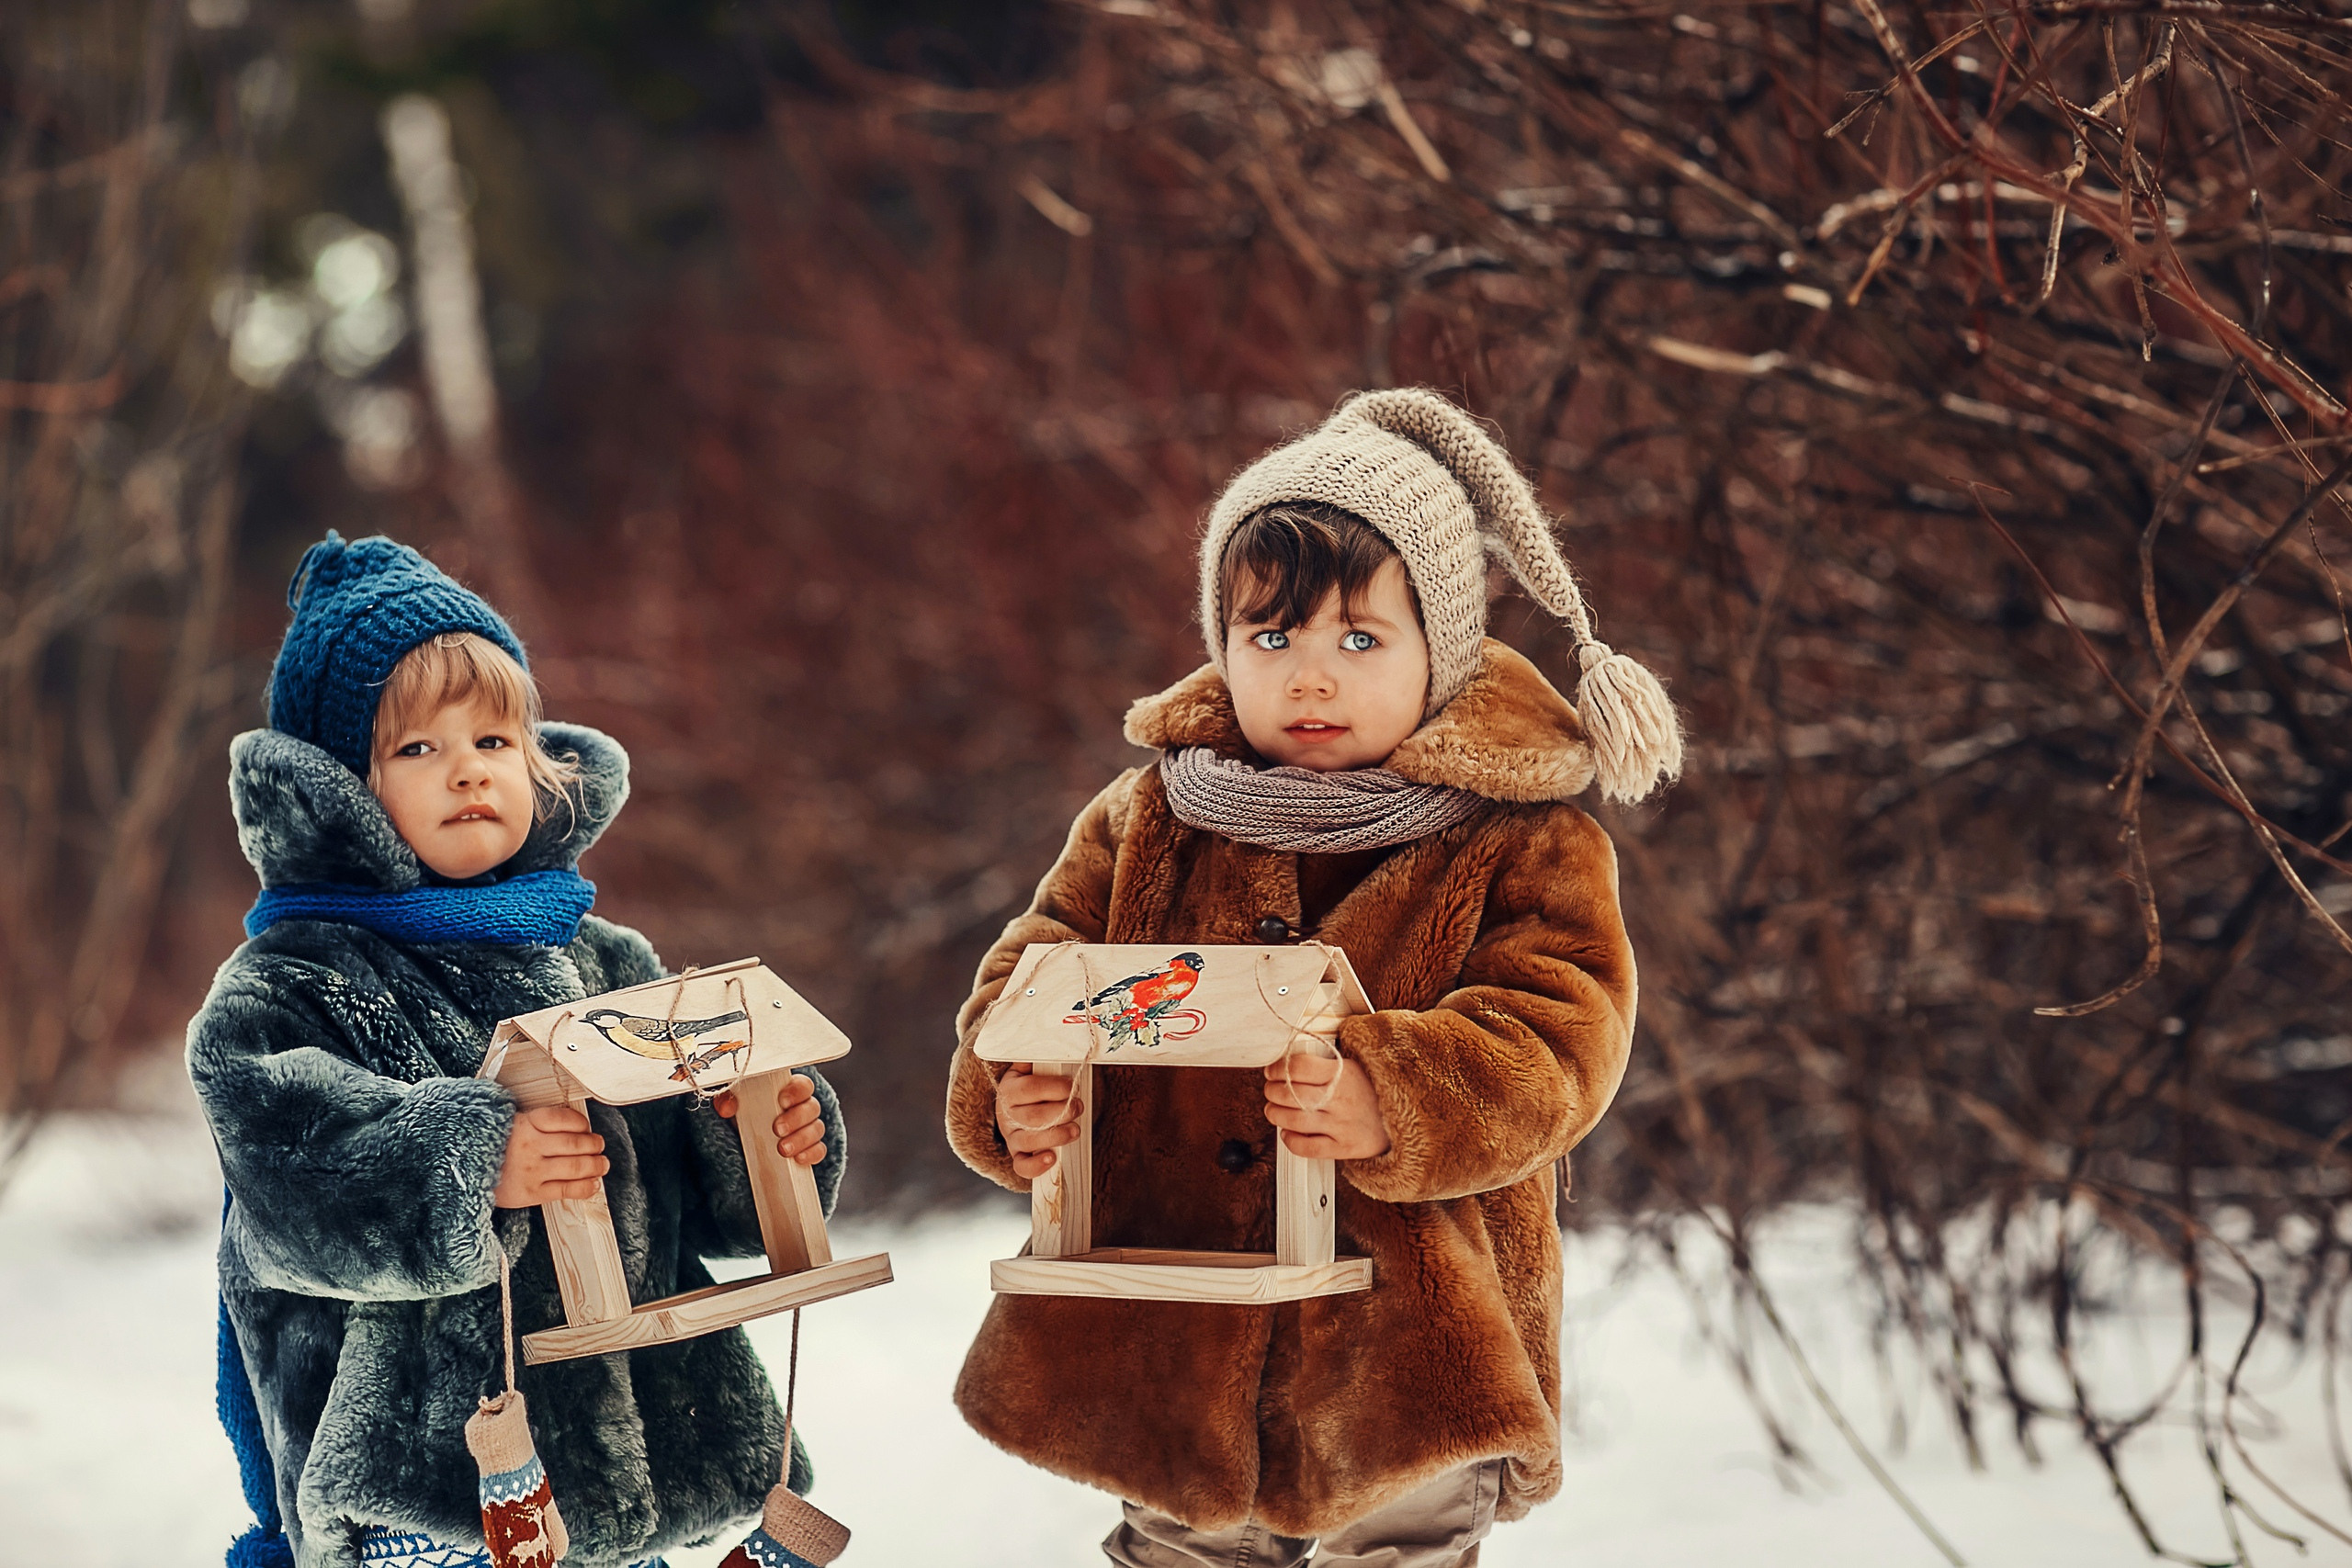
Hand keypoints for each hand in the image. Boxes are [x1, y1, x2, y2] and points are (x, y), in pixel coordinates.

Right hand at [493, 1105, 609, 1206]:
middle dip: (594, 1145)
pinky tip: (593, 1183)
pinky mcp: (531, 1193)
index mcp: (524, 1123)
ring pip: (576, 1166)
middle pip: (576, 1144)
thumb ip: (535, 1122)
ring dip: (596, 1165)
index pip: (564, 1119)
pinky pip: (567, 1190)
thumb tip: (571, 1125)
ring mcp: (532, 1171)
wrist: (459, 1173)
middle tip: (599, 1145)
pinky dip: (586, 1187)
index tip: (585, 1127)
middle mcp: (530, 1146)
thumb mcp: (507, 1124)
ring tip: (602, 1164)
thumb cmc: (487, 1147)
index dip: (581, 1123)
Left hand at [712, 1073, 828, 1166]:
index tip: (782, 1100)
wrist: (749, 1136)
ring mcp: (810, 1128)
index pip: (803, 1085)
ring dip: (801, 1140)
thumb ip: (728, 1099)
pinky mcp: (811, 1148)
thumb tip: (727, 1107)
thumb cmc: (747, 1112)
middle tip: (778, 1129)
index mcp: (790, 1091)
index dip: (796, 1091)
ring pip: (817, 1130)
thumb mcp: (736, 1102)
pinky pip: (819, 1151)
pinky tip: (798, 1160)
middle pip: (812, 1108)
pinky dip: (811, 1155)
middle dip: (796, 1119)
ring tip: (783, 1150)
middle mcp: (804, 1107)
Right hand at [996, 1064, 1081, 1181]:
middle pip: (1032, 1117)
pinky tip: (1052, 1158)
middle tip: (1079, 1106)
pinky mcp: (1017, 1155)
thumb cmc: (1035, 1086)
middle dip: (1061, 1112)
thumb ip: (1038, 1057)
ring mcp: (1010, 1137)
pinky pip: (1021, 1166)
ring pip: (1028, 1141)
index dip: (1053, 1088)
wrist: (1020, 1107)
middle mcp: (1005, 1114)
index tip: (1072, 1086)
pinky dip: (1036, 1165)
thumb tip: (1048, 1041)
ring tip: (1075, 1129)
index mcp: (1009, 1089)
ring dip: (1056, 1136)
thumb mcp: (1032, 1067)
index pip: (1029, 1089)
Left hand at [1263, 1053, 1390, 1159]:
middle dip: (1272, 1091)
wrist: (1407, 1117)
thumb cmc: (1375, 1090)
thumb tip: (1291, 1054)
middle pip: (1291, 1094)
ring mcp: (1342, 1125)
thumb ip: (1327, 1061)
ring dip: (1275, 1114)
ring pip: (1294, 1120)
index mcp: (1345, 1073)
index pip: (1300, 1067)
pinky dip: (1291, 1141)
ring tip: (1273, 1110)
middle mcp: (1341, 1099)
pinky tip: (1288, 1132)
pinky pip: (1308, 1148)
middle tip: (1270, 1090)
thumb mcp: (1357, 1065)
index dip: (1278, 1068)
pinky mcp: (1345, 1148)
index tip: (1272, 1070)